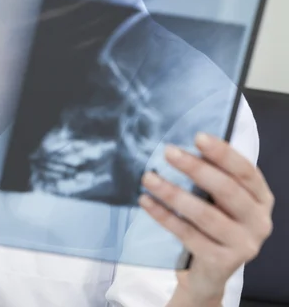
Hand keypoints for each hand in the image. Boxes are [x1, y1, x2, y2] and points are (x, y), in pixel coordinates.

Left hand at [139, 133, 273, 305]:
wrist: (211, 272)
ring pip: (205, 214)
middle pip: (226, 190)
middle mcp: (259, 222)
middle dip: (195, 168)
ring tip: (149, 178)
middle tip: (168, 152)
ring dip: (173, 193)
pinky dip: (164, 216)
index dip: (222, 153)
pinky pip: (188, 235)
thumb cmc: (216, 221)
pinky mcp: (222, 263)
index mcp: (261, 197)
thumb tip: (183, 144)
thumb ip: (215, 174)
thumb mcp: (222, 198)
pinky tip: (147, 202)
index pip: (245, 170)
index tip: (198, 136)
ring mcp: (244, 245)